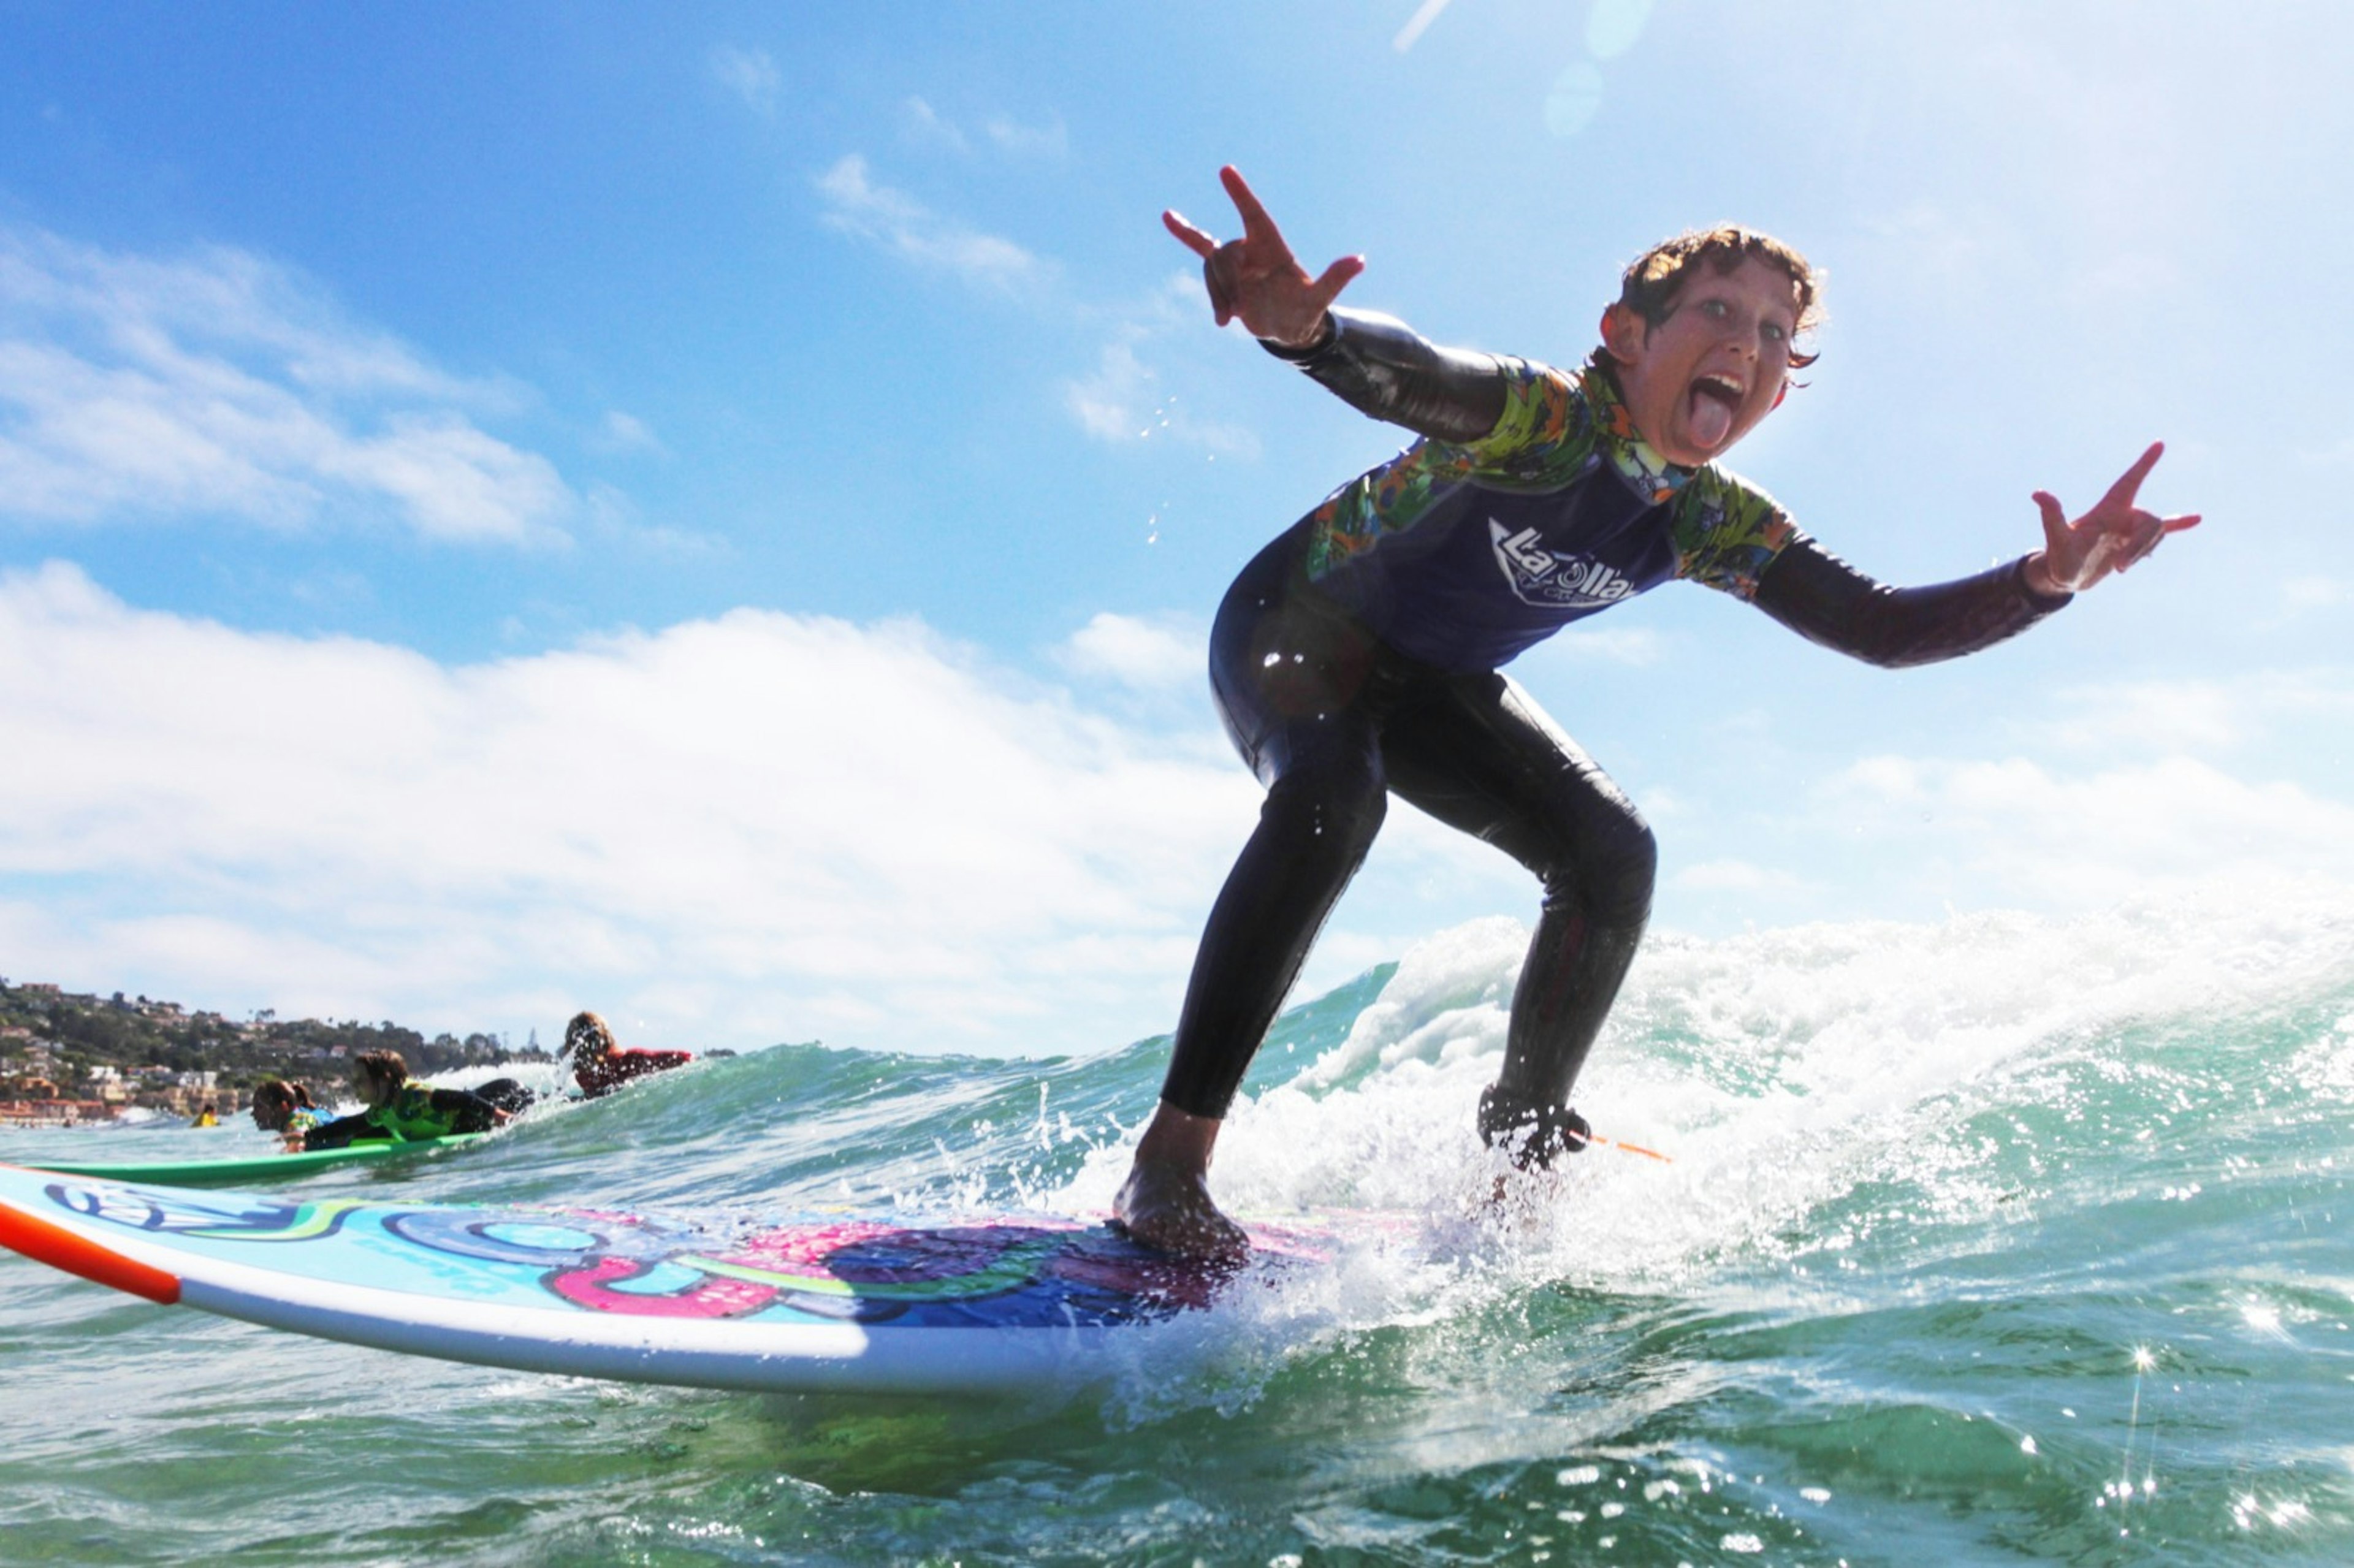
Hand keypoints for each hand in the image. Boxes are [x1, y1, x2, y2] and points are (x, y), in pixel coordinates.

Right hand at [1163, 165, 1363, 348]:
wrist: (1288, 327)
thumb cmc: (1306, 311)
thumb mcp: (1319, 299)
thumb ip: (1335, 278)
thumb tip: (1360, 261)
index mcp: (1272, 247)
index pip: (1254, 214)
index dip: (1241, 194)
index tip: (1225, 170)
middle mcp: (1252, 248)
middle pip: (1225, 252)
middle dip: (1226, 281)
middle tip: (1238, 310)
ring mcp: (1237, 261)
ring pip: (1211, 265)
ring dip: (1216, 293)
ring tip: (1228, 318)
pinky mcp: (1224, 275)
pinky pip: (1200, 252)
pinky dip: (1186, 237)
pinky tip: (1173, 232)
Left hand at [2025, 442, 2200, 594]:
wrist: (2065, 576)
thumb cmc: (2059, 556)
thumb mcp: (2056, 538)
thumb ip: (2052, 515)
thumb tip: (2037, 493)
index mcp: (2109, 508)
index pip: (2130, 480)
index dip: (2144, 464)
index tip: (2159, 444)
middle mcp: (2123, 514)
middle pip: (2150, 521)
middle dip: (2141, 545)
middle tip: (2121, 567)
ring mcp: (2130, 529)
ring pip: (2155, 535)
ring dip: (2142, 553)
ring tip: (2120, 569)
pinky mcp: (2135, 543)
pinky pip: (2163, 532)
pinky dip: (2178, 525)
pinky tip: (2198, 518)